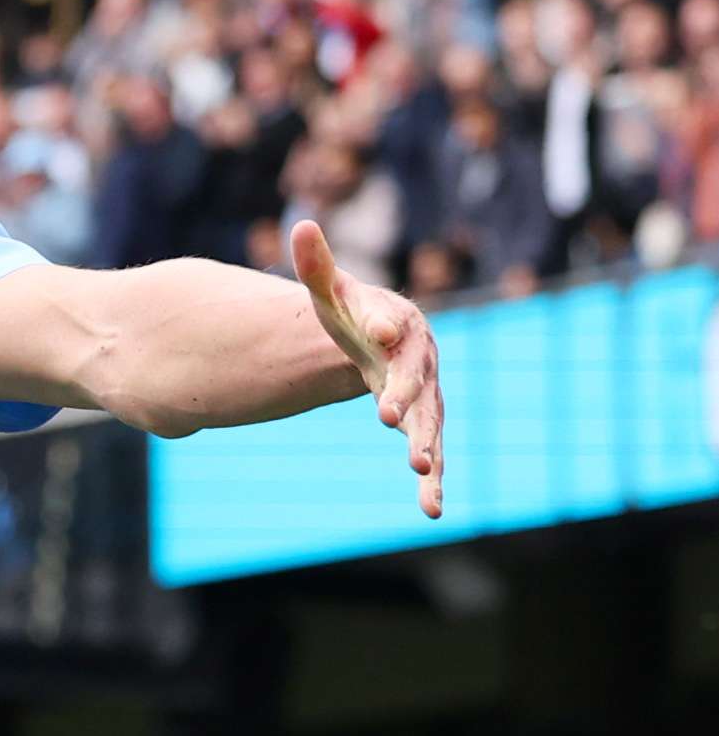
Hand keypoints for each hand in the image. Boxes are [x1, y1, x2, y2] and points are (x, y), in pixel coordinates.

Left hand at [290, 219, 444, 518]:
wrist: (376, 341)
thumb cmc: (351, 314)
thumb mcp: (329, 292)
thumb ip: (316, 265)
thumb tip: (301, 225)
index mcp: (401, 323)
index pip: (394, 324)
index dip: (385, 327)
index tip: (376, 333)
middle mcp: (420, 362)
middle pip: (416, 379)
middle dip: (404, 395)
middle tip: (386, 414)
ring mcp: (424, 397)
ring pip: (430, 422)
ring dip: (426, 445)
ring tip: (419, 468)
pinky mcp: (421, 428)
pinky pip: (430, 454)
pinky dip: (433, 481)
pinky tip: (432, 511)